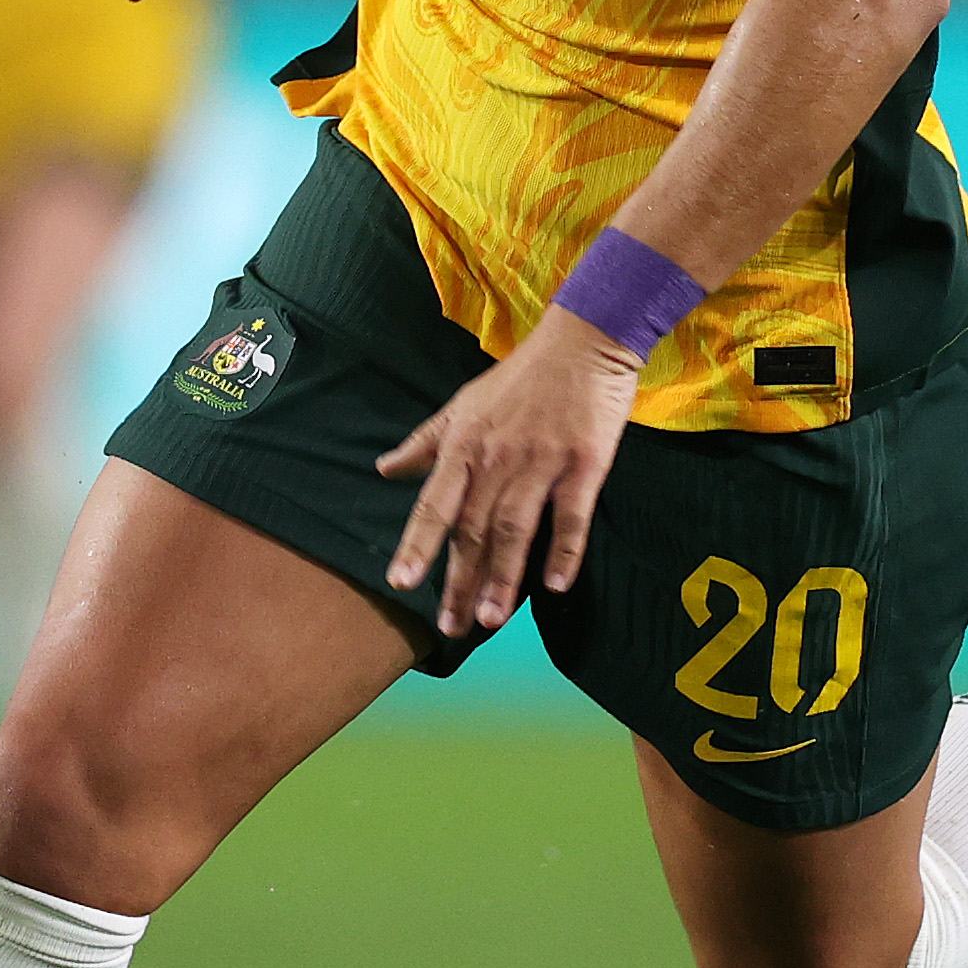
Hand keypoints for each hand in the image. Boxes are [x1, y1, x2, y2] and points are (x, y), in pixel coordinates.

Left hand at [377, 311, 641, 636]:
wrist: (583, 341)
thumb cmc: (520, 377)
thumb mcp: (462, 403)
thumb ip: (425, 442)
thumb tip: (383, 469)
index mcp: (465, 445)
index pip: (434, 505)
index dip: (417, 545)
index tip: (402, 584)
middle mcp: (497, 458)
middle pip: (473, 529)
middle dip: (461, 580)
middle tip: (454, 625)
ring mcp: (541, 462)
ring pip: (516, 529)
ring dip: (503, 577)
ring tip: (492, 618)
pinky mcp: (584, 463)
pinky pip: (571, 516)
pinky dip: (564, 552)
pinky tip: (554, 586)